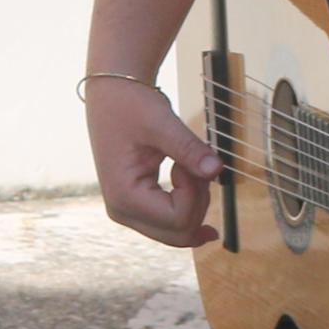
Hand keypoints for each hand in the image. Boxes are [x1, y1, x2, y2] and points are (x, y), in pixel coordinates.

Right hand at [85, 74, 217, 248]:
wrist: (112, 94)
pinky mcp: (135, 206)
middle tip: (194, 164)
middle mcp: (122, 211)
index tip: (187, 161)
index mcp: (123, 196)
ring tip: (188, 166)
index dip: (195, 192)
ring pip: (178, 233)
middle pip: (179, 233)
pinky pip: (170, 225)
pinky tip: (204, 209)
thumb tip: (217, 170)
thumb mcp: (161, 123)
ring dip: (195, 203)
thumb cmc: (130, 104)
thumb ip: (189, 149)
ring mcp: (127, 212)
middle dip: (198, 202)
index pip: (177, 218)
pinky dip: (189, 212)